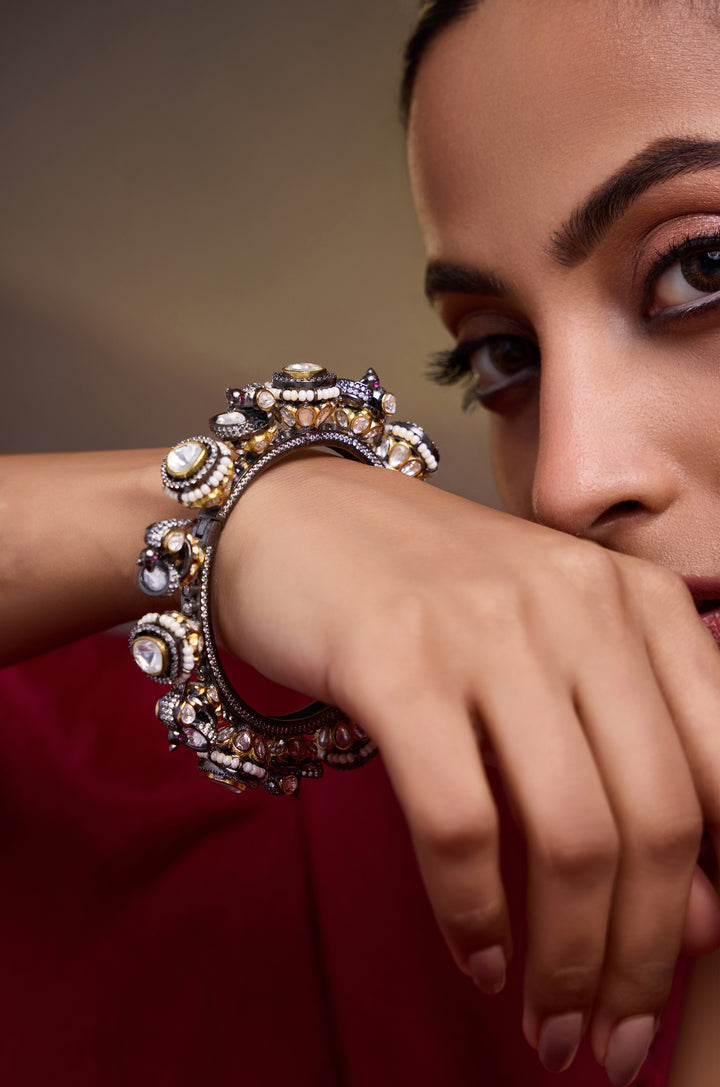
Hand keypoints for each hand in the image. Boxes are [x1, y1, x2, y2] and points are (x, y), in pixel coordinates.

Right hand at [213, 454, 719, 1083]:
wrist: (292, 517)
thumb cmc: (427, 596)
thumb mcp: (547, 647)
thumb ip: (617, 755)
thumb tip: (690, 917)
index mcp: (638, 600)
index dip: (713, 899)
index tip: (675, 976)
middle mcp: (579, 604)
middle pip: (657, 820)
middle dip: (642, 959)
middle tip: (610, 1040)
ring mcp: (487, 627)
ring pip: (569, 833)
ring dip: (567, 960)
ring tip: (547, 1023)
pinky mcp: (395, 658)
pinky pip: (459, 821)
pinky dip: (473, 913)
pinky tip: (475, 956)